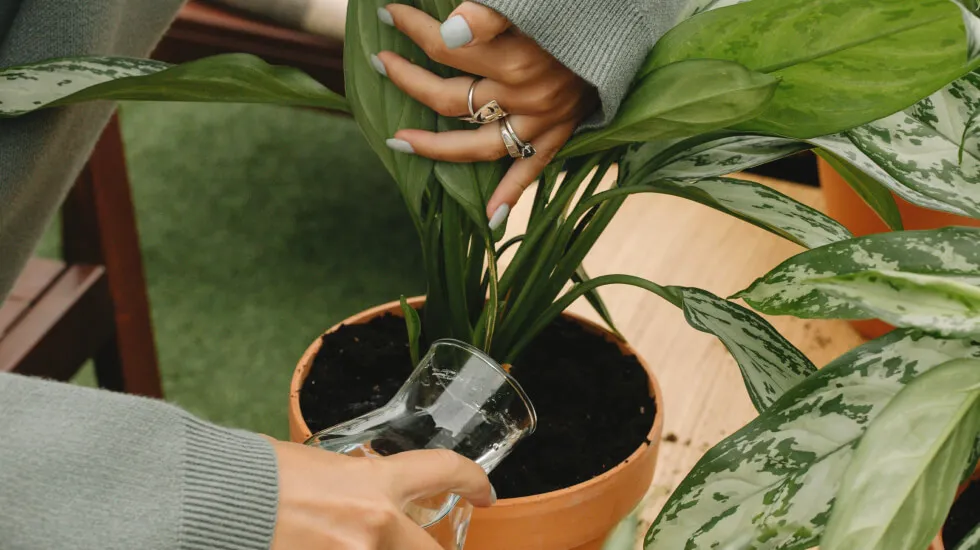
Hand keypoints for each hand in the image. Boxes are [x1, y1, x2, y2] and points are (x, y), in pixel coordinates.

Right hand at [270, 440, 494, 549]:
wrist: (207, 499)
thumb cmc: (253, 474)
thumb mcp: (316, 465)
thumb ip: (352, 483)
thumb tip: (363, 495)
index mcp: (373, 485)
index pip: (443, 471)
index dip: (473, 481)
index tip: (485, 492)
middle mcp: (373, 528)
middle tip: (421, 544)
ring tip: (339, 537)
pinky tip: (316, 548)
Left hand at [374, 2, 598, 227]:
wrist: (630, 26)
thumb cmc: (577, 11)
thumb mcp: (536, 6)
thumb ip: (492, 16)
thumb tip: (453, 29)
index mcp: (515, 58)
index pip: (445, 47)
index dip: (412, 27)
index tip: (389, 12)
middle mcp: (524, 96)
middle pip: (450, 98)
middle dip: (408, 80)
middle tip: (380, 62)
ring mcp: (540, 122)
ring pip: (476, 146)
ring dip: (435, 146)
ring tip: (399, 140)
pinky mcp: (559, 134)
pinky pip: (531, 171)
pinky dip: (511, 195)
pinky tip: (489, 218)